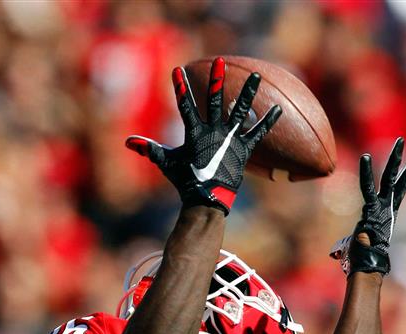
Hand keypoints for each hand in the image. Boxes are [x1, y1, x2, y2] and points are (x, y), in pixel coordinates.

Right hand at [126, 58, 282, 212]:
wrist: (206, 199)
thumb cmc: (185, 180)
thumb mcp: (166, 162)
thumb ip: (149, 149)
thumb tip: (128, 142)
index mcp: (195, 133)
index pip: (185, 106)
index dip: (180, 88)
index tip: (177, 70)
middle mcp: (214, 132)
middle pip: (215, 101)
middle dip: (216, 80)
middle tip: (220, 62)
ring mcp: (231, 139)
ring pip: (241, 111)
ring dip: (248, 92)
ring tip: (256, 75)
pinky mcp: (244, 150)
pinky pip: (258, 133)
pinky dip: (267, 121)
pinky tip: (278, 108)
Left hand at [331, 138, 405, 275]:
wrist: (368, 264)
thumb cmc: (362, 257)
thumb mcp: (359, 242)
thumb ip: (354, 239)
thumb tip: (340, 250)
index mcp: (388, 212)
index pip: (401, 187)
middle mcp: (388, 207)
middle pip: (399, 179)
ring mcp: (382, 207)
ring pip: (389, 178)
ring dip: (395, 158)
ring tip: (400, 140)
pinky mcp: (372, 210)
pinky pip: (368, 188)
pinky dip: (366, 173)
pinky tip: (365, 157)